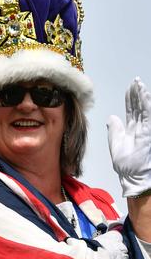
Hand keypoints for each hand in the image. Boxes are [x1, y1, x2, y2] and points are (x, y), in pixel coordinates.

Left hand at [107, 77, 150, 196]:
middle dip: (137, 94)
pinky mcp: (149, 133)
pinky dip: (146, 105)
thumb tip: (112, 118)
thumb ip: (114, 130)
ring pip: (145, 109)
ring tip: (139, 85)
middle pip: (139, 107)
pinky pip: (148, 116)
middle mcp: (141, 128)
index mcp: (132, 130)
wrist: (132, 176)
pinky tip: (144, 96)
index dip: (131, 99)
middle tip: (135, 82)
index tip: (130, 88)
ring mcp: (146, 130)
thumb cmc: (125, 164)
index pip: (132, 110)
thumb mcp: (115, 143)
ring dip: (142, 97)